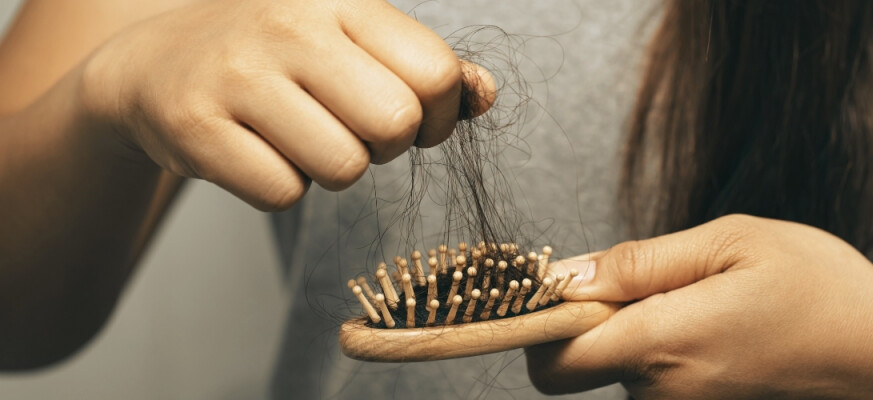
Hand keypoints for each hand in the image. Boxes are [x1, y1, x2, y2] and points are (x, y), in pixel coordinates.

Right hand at [80, 0, 494, 209]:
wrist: (155, 63)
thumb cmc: (274, 57)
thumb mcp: (350, 41)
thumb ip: (423, 66)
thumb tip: (484, 96)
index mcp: (340, 1)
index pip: (435, 72)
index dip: (439, 116)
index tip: (412, 121)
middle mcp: (290, 27)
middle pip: (395, 124)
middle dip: (387, 147)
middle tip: (352, 132)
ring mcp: (238, 75)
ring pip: (343, 168)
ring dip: (332, 170)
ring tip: (300, 137)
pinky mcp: (197, 126)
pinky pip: (284, 194)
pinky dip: (280, 186)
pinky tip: (257, 151)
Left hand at [527, 215, 872, 398]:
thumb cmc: (823, 290)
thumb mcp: (732, 243)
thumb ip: (641, 262)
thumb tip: (570, 276)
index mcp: (663, 345)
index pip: (553, 361)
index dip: (541, 325)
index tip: (558, 289)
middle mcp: (665, 394)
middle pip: (584, 365)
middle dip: (595, 323)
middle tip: (651, 283)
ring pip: (624, 372)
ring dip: (641, 335)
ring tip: (706, 303)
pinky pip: (660, 384)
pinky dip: (668, 354)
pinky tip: (718, 329)